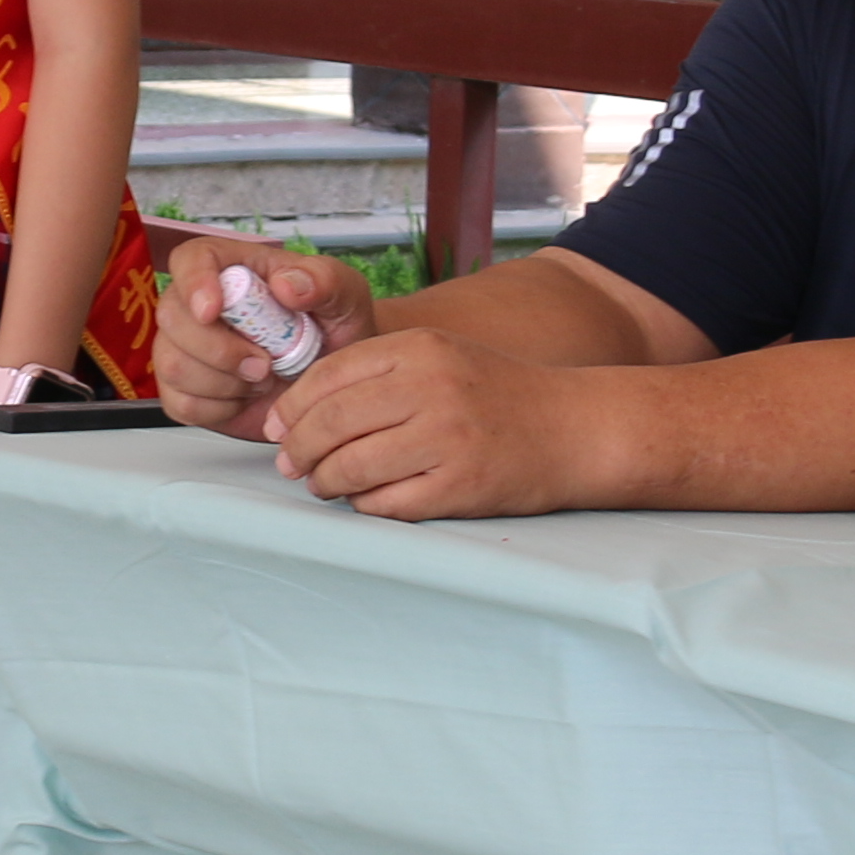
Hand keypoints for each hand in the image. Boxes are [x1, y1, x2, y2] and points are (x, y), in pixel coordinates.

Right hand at [154, 235, 366, 443]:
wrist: (332, 380)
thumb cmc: (333, 329)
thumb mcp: (346, 296)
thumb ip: (323, 281)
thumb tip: (287, 284)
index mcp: (234, 268)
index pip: (192, 259)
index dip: (193, 282)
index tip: (212, 310)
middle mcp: (200, 304)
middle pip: (173, 317)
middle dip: (219, 350)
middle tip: (265, 364)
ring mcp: (187, 348)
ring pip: (173, 365)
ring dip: (224, 382)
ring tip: (263, 379)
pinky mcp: (185, 390)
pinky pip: (181, 403)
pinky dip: (218, 409)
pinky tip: (245, 397)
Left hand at [271, 325, 599, 522]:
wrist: (574, 427)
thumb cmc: (496, 393)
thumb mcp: (440, 356)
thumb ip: (376, 372)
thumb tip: (297, 409)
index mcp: (419, 348)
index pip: (327, 376)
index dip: (292, 408)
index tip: (279, 428)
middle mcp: (430, 388)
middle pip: (329, 424)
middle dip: (298, 450)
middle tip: (292, 465)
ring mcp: (445, 438)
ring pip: (350, 468)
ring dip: (325, 483)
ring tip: (324, 485)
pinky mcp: (459, 486)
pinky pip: (385, 504)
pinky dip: (364, 506)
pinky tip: (366, 499)